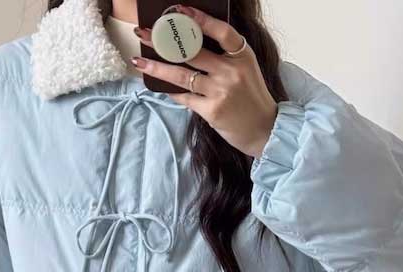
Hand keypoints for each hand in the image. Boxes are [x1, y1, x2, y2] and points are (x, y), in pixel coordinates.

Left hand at [132, 4, 277, 157]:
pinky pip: (184, 97)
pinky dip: (170, 91)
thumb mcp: (246, 70)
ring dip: (157, 67)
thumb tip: (191, 44)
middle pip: (192, 51)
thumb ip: (226, 56)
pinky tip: (157, 85)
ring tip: (139, 61)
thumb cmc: (251, 99)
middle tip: (144, 33)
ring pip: (181, 75)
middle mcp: (231, 71)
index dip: (201, 19)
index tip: (180, 10)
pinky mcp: (212, 111)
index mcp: (242, 56)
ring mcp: (221, 92)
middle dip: (164, 41)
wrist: (264, 130)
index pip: (221, 31)